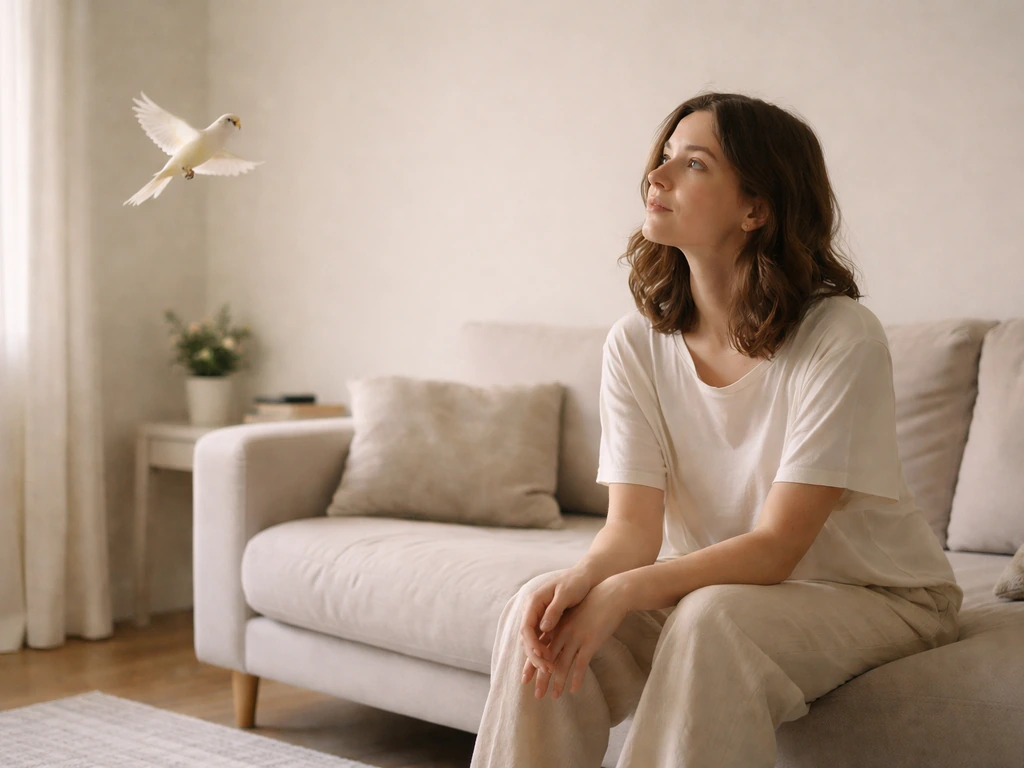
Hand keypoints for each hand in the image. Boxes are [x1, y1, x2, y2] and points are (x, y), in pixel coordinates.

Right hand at [518, 568, 591, 687]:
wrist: (584, 576)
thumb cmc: (576, 582)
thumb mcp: (566, 593)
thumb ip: (554, 610)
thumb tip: (543, 628)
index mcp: (534, 602)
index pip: (526, 628)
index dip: (532, 645)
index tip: (543, 657)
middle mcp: (533, 610)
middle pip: (527, 638)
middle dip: (535, 657)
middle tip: (547, 671)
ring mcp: (539, 617)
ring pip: (532, 642)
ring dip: (538, 658)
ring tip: (548, 673)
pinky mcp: (547, 623)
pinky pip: (541, 641)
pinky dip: (543, 654)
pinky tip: (549, 667)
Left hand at [527, 575, 630, 700]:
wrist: (610, 593)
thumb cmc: (593, 604)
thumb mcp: (574, 615)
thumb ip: (564, 628)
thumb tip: (558, 643)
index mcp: (557, 626)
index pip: (540, 648)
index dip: (532, 664)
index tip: (526, 679)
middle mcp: (563, 632)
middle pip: (548, 658)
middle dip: (541, 678)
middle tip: (536, 695)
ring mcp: (576, 637)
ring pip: (562, 664)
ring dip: (558, 682)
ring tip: (555, 697)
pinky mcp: (590, 640)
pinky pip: (581, 663)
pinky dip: (576, 677)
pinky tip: (574, 689)